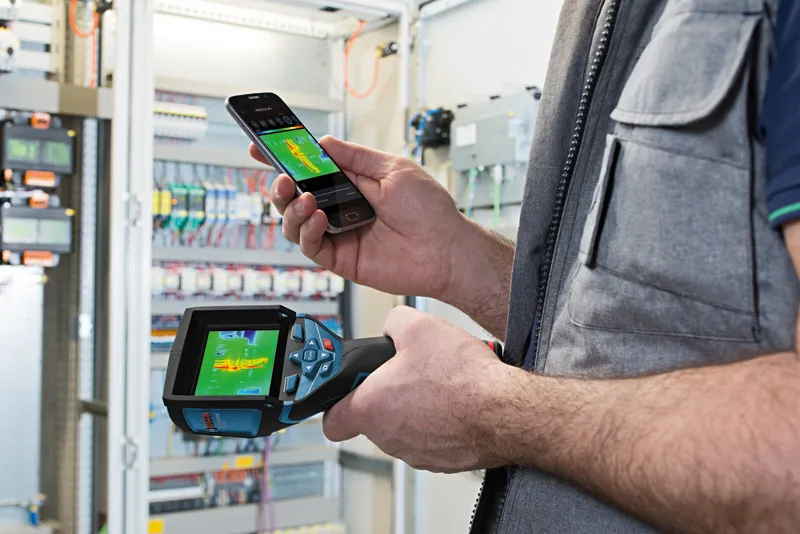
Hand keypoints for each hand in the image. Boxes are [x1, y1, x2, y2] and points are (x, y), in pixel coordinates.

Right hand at [249, 137, 470, 299]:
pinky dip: (307, 230)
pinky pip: (311, 246)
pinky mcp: (341, 259)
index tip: (261, 148)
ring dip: (291, 209)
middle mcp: (342, 209)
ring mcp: (339, 235)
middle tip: (280, 177)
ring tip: (303, 198)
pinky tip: (317, 218)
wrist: (446, 249)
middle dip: (280, 185)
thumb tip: (324, 143)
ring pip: (296, 223)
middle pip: (296, 197)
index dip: (285, 160)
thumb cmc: (429, 210)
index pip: (311, 170)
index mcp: (353, 184)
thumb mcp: (392, 169)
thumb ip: (355, 157)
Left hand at [322, 306, 518, 472]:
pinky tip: (454, 400)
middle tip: (406, 371)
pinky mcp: (440, 460)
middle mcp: (388, 437)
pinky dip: (437, 421)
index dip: (335, 400)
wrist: (504, 411)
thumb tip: (393, 325)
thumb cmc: (463, 379)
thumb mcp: (420, 327)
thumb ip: (394, 323)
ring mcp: (414, 452)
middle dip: (385, 393)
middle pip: (372, 416)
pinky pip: (429, 436)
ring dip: (413, 406)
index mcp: (371, 408)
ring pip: (402, 426)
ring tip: (437, 383)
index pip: (330, 420)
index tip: (344, 387)